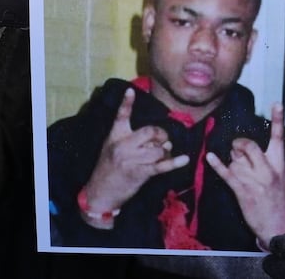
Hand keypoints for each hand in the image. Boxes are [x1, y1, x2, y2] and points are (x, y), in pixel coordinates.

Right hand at [83, 88, 188, 227]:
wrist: (100, 193)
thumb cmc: (108, 169)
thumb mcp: (111, 148)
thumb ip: (131, 139)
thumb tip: (160, 139)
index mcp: (115, 136)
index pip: (121, 116)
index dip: (126, 103)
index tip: (131, 90)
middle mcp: (122, 145)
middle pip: (150, 132)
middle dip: (161, 135)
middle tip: (162, 141)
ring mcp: (130, 159)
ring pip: (158, 150)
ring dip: (164, 152)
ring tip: (161, 156)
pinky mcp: (138, 173)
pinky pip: (161, 166)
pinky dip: (174, 163)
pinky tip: (184, 159)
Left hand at [206, 103, 284, 248]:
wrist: (276, 225)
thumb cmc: (276, 199)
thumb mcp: (278, 177)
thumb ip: (264, 160)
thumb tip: (242, 147)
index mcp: (278, 164)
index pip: (278, 137)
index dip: (278, 119)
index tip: (276, 103)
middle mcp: (267, 169)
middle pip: (248, 145)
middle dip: (239, 144)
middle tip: (236, 148)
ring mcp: (254, 180)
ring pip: (235, 160)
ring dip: (233, 164)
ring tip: (242, 175)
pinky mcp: (242, 190)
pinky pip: (227, 173)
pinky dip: (217, 164)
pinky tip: (210, 157)